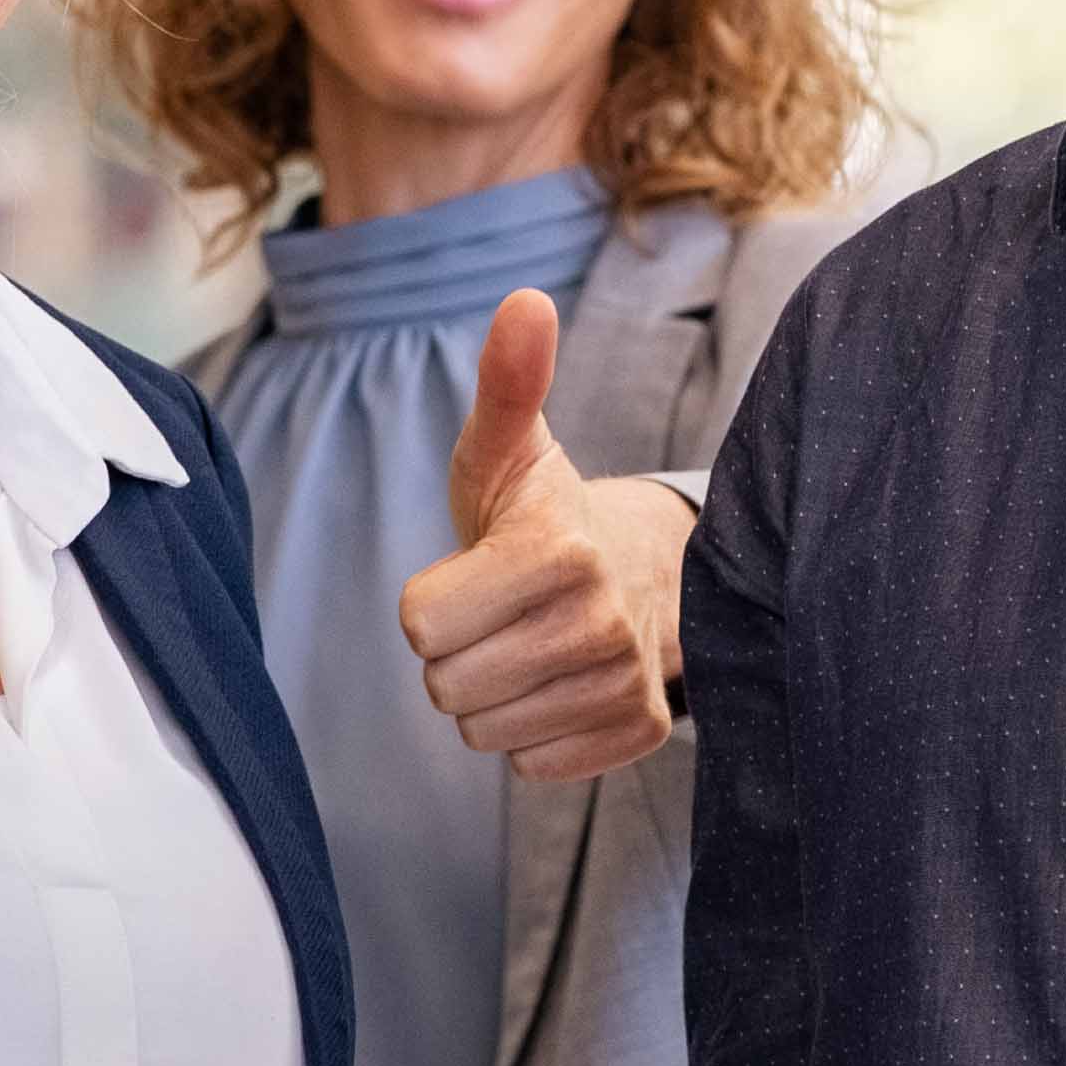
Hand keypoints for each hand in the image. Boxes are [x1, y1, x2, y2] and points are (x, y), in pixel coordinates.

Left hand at [399, 286, 696, 782]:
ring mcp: (622, 680)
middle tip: (501, 614)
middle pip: (446, 687)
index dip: (431, 603)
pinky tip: (561, 683)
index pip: (421, 627)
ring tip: (530, 645)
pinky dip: (534, 732)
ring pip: (484, 733)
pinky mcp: (636, 729)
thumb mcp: (511, 450)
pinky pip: (530, 765)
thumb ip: (507, 384)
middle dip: (458, 654)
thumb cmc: (547, 512)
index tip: (474, 573)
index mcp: (558, 549)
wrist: (645, 572)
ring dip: (493, 695)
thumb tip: (526, 301)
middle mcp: (600, 621)